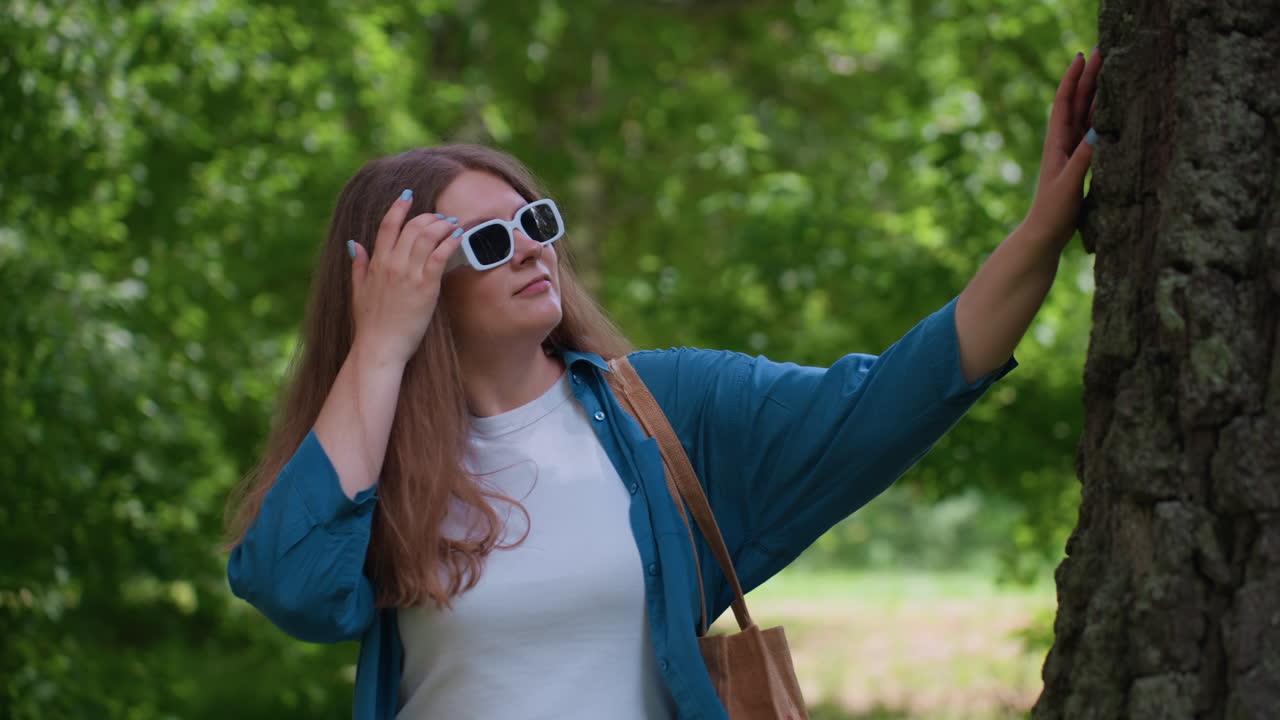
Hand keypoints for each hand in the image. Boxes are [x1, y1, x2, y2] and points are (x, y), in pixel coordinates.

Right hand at [348, 190, 463, 365]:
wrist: (379, 347)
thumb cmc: (370, 325)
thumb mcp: (357, 291)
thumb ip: (358, 265)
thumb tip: (354, 244)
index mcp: (376, 263)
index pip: (387, 225)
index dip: (399, 207)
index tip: (408, 195)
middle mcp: (392, 263)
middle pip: (412, 227)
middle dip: (428, 217)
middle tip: (440, 217)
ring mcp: (408, 274)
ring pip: (427, 236)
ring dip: (442, 225)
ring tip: (452, 224)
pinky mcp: (425, 286)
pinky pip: (439, 255)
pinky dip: (450, 242)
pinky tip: (459, 237)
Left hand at [1022, 47, 1102, 253]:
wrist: (1044, 236)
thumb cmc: (1053, 212)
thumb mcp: (1068, 184)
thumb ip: (1083, 159)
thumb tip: (1099, 131)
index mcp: (1057, 144)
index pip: (1065, 104)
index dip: (1073, 79)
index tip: (1082, 57)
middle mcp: (1063, 144)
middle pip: (1078, 104)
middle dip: (1089, 78)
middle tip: (1103, 52)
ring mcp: (1072, 153)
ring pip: (1087, 116)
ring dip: (1097, 93)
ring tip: (1111, 71)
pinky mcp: (1080, 164)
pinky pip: (1093, 133)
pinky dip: (1103, 117)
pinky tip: (1114, 109)